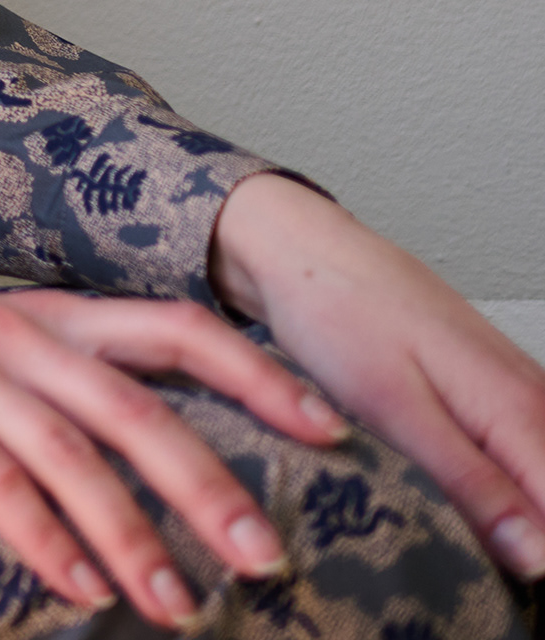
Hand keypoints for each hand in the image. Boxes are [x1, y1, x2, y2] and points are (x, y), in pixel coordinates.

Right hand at [0, 278, 344, 621]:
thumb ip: (52, 388)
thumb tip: (148, 459)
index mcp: (41, 313)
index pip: (175, 327)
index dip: (256, 376)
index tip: (330, 432)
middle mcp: (10, 328)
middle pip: (138, 404)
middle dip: (210, 485)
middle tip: (268, 558)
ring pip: (72, 450)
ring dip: (133, 535)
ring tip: (179, 608)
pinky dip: (42, 536)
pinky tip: (77, 589)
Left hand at [214, 173, 544, 580]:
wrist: (304, 248)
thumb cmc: (339, 315)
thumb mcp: (395, 409)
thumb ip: (472, 482)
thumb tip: (540, 557)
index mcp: (518, 408)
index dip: (541, 555)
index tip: (512, 575)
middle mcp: (533, 397)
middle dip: (532, 532)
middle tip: (478, 547)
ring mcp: (517, 387)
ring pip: (543, 469)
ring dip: (520, 507)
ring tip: (469, 523)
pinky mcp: (494, 385)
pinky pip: (524, 445)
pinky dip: (506, 475)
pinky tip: (471, 493)